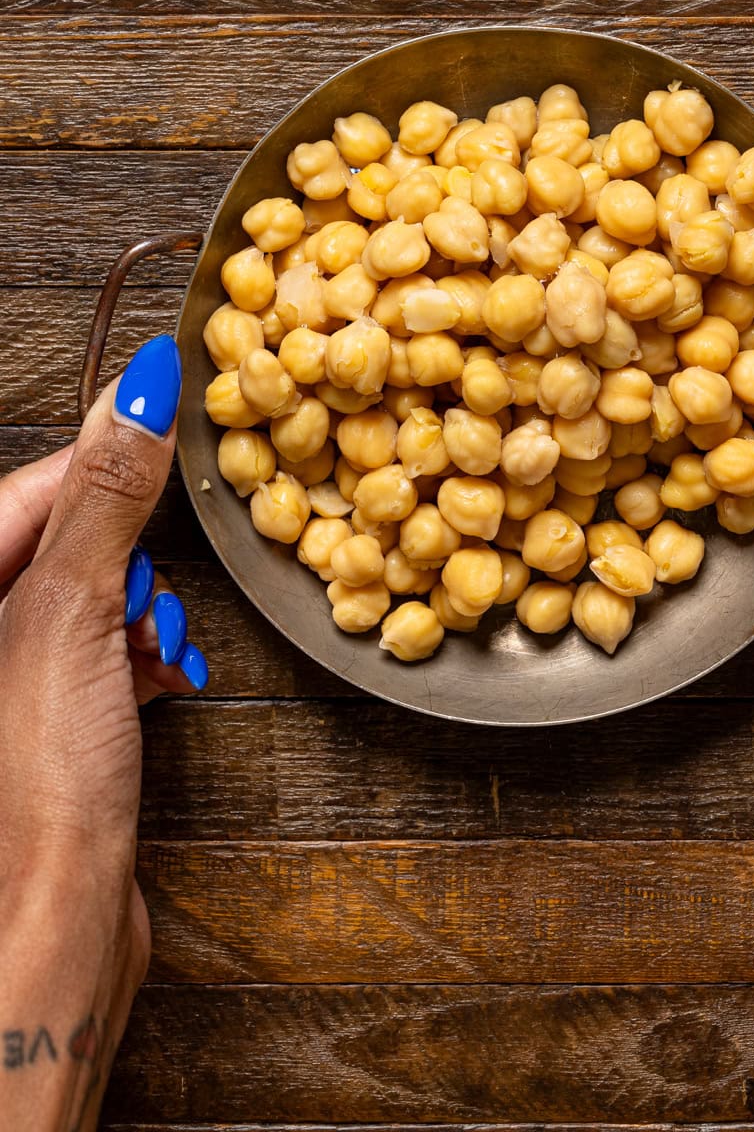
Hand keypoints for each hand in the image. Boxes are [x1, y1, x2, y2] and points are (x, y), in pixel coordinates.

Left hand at [0, 335, 208, 1131]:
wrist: (50, 930)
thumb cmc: (32, 787)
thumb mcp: (71, 614)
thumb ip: (105, 498)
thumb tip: (140, 392)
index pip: (26, 490)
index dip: (100, 461)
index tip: (167, 420)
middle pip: (59, 544)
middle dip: (123, 553)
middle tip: (149, 580)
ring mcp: (11, 687)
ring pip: (88, 600)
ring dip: (138, 608)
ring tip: (157, 641)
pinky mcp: (47, 729)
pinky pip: (102, 655)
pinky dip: (142, 654)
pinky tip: (167, 670)